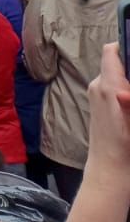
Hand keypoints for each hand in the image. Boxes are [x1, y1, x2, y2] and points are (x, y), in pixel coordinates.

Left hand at [84, 42, 129, 180]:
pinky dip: (124, 93)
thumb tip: (126, 88)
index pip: (112, 50)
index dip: (127, 47)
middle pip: (117, 64)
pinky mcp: (98, 106)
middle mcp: (98, 86)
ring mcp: (96, 96)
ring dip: (128, 83)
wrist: (109, 173)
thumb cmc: (126, 148)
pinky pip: (113, 90)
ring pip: (116, 78)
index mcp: (108, 85)